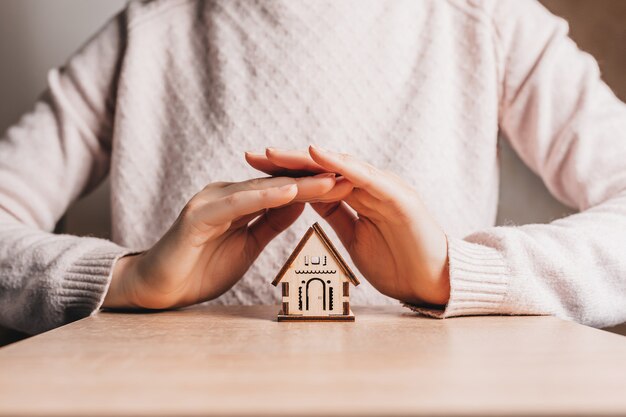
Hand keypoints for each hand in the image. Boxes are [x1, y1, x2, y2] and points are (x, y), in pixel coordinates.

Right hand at [103, 175, 338, 308]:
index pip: (283, 191)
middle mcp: (226, 194)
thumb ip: (270, 222)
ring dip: (297, 185)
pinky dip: (264, 197)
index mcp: (239, 201)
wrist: (159, 289)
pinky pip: (237, 204)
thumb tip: (300, 203)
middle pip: (277, 184)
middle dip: (313, 180)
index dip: (315, 188)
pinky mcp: (199, 216)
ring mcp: (211, 201)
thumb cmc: (201, 268)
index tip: (347, 186)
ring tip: (328, 180)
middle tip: (348, 175)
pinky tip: (291, 193)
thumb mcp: (248, 245)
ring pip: (261, 189)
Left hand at [246, 146, 450, 305]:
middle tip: (253, 155)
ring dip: (306, 158)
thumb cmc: (397, 263)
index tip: (254, 172)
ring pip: (340, 167)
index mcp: (358, 198)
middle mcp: (370, 187)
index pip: (317, 180)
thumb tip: (309, 201)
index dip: (286, 174)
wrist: (433, 283)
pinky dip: (342, 165)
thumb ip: (337, 215)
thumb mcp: (355, 238)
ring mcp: (385, 188)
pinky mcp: (399, 196)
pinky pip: (366, 177)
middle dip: (287, 162)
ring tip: (274, 153)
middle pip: (323, 168)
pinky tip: (317, 155)